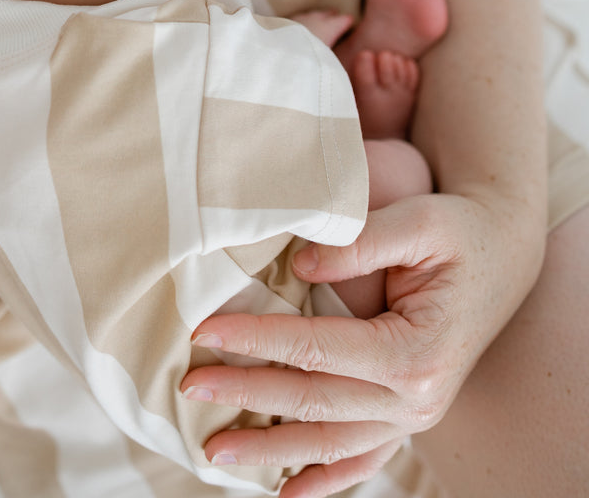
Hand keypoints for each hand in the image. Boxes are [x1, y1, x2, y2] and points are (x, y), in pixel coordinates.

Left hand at [181, 189, 544, 496]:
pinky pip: (363, 459)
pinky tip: (286, 492)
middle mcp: (414, 397)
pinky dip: (325, 479)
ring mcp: (413, 416)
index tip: (204, 331)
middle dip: (247, 393)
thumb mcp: (419, 222)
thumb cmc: (458, 234)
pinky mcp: (409, 416)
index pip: (315, 349)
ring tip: (216, 451)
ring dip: (271, 449)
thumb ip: (358, 242)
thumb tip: (298, 264)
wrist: (501, 257)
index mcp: (413, 351)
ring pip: (330, 443)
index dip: (256, 340)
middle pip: (313, 402)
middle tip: (190, 386)